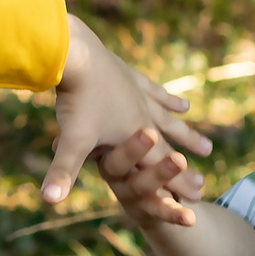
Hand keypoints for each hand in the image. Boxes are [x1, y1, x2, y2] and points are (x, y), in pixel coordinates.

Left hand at [43, 17, 211, 221]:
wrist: (79, 54)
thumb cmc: (76, 100)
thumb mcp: (71, 140)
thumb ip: (63, 172)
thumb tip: (49, 201)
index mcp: (133, 133)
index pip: (158, 165)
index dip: (176, 184)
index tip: (197, 197)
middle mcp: (142, 114)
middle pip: (168, 144)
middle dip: (185, 171)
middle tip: (204, 182)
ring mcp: (138, 93)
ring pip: (168, 119)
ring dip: (185, 134)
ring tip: (205, 145)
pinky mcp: (130, 75)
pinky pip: (155, 91)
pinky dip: (169, 99)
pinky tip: (183, 103)